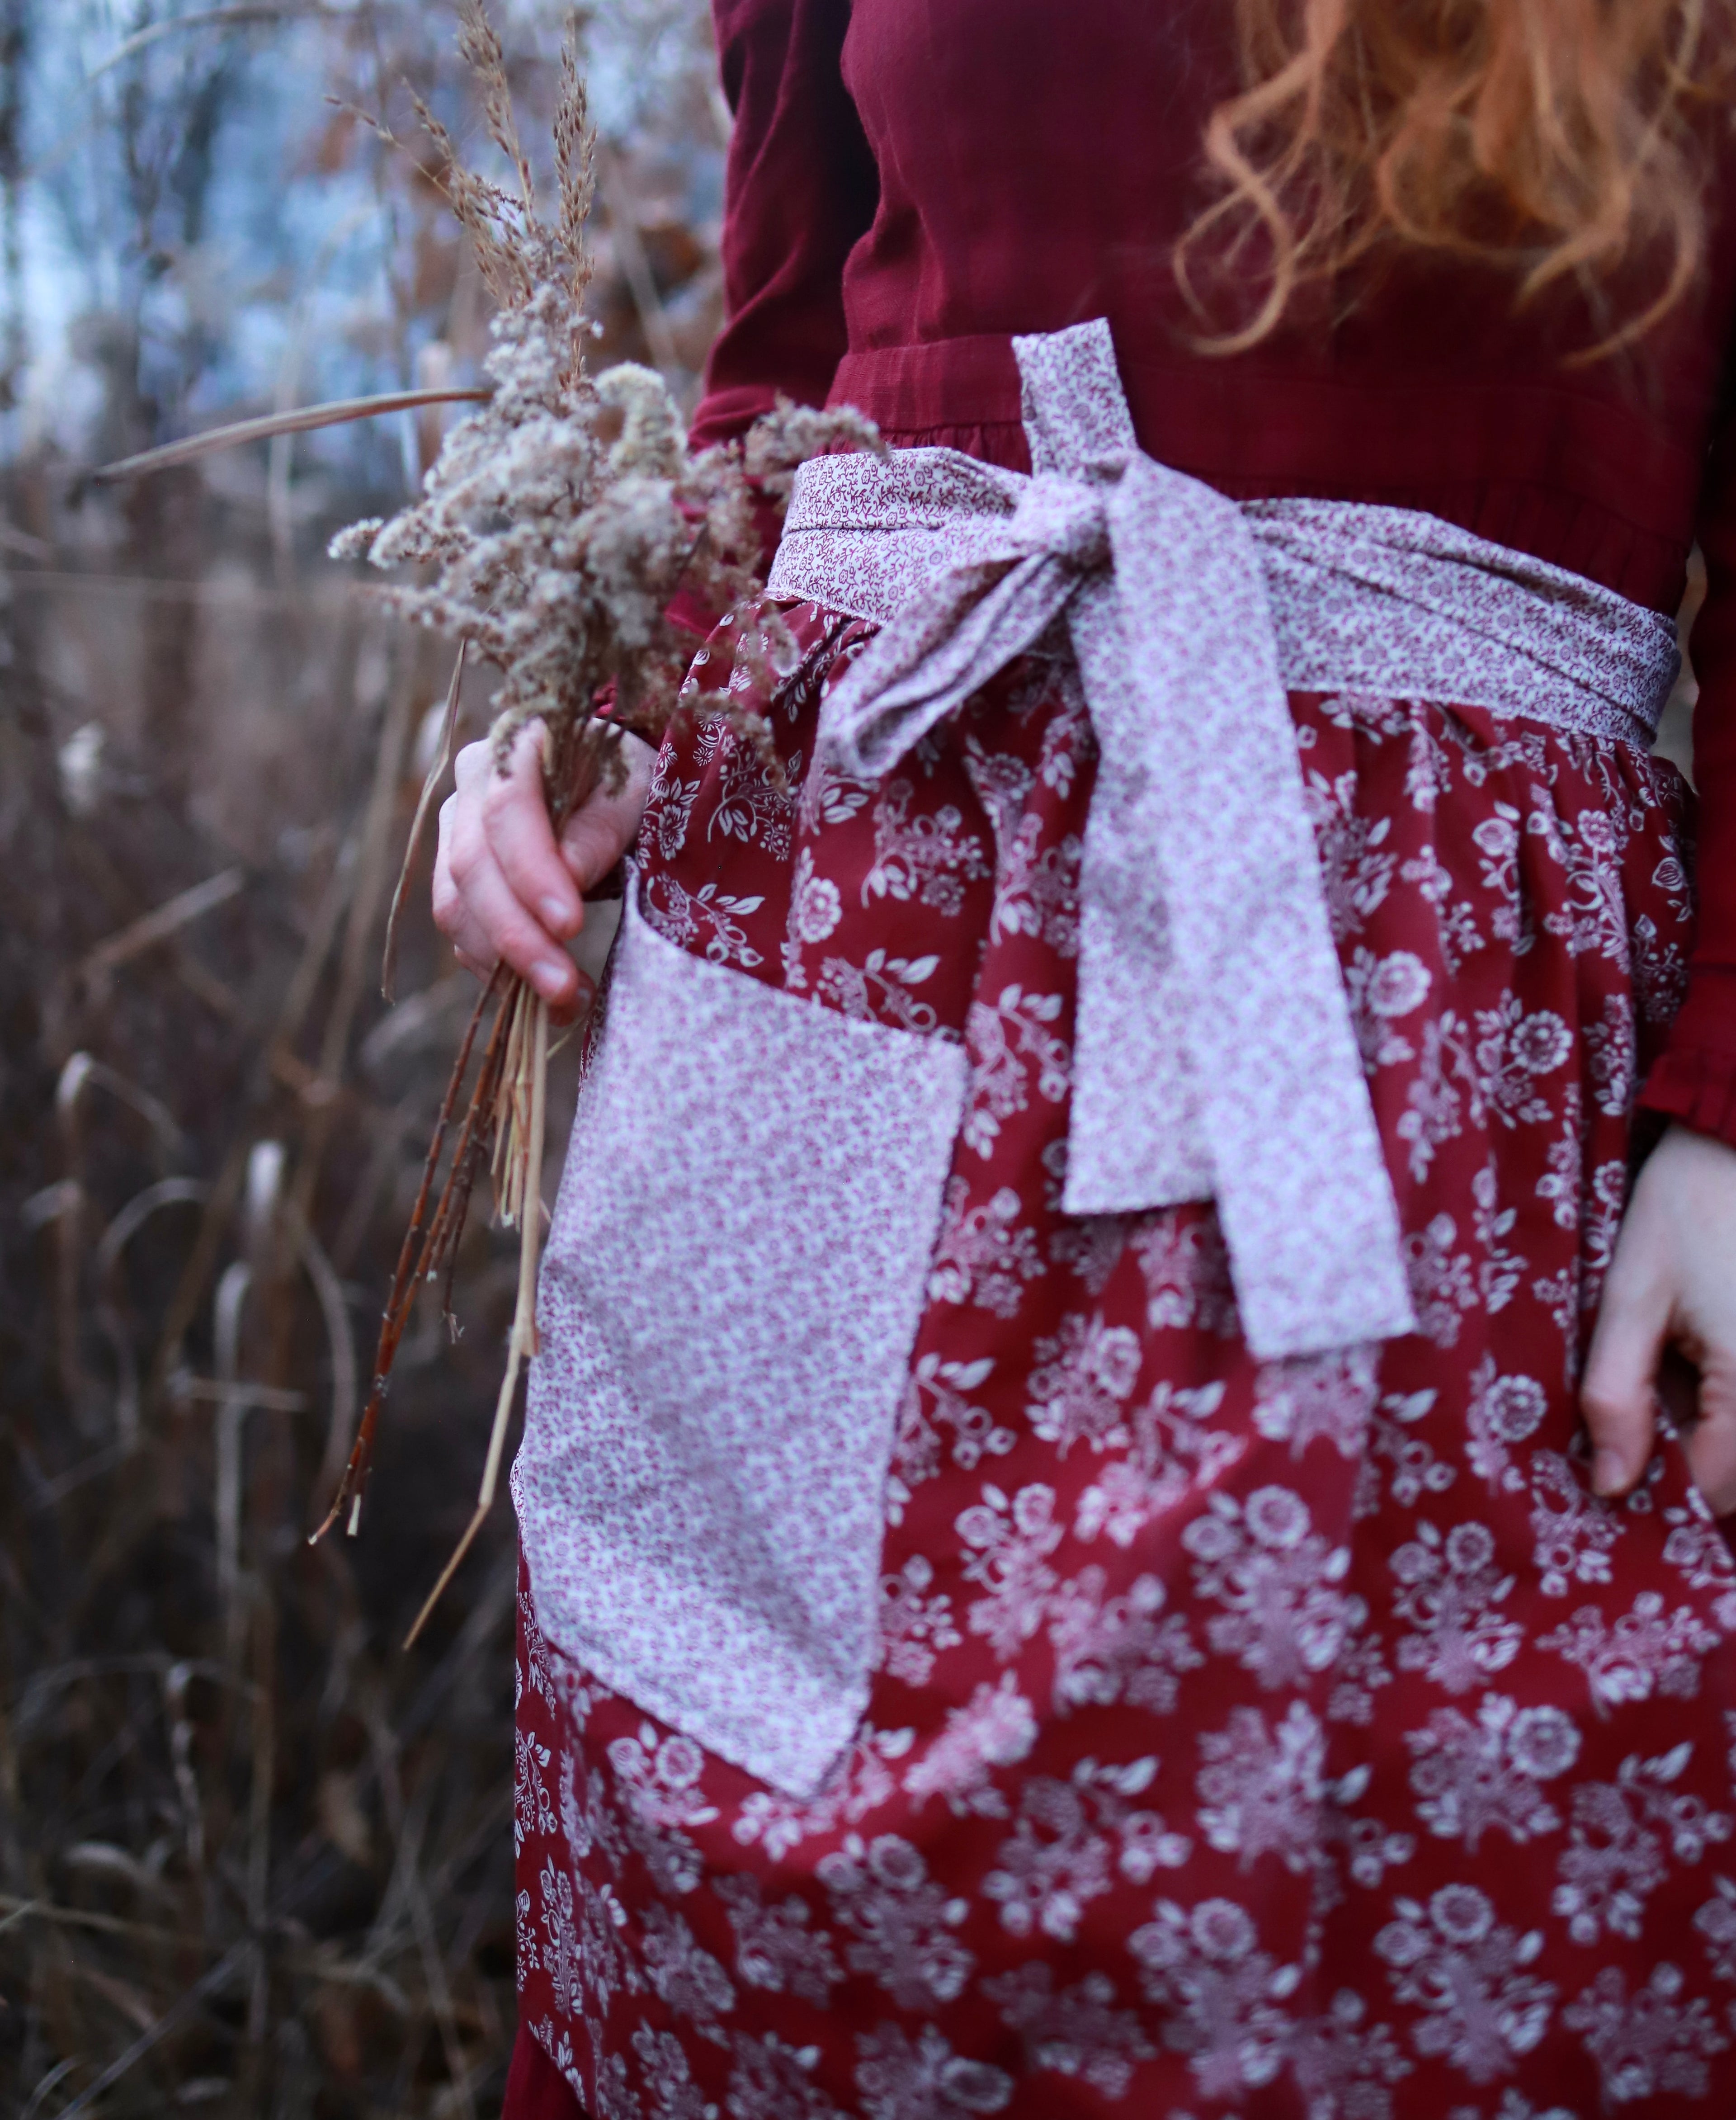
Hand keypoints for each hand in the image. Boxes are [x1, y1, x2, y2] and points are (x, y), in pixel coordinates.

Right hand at [433, 721, 654, 1024]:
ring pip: (456, 906)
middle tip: (564, 991)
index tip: (569, 927)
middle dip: (517, 937)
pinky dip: (497, 969)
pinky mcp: (456, 875)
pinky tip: (542, 998)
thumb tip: (568, 876)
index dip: (531, 872)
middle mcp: (471, 786)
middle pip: (473, 867)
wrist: (602, 776)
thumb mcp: (634, 792)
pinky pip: (461, 930)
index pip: (507, 811)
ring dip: (504, 965)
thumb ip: (601, 828)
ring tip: (565, 1003)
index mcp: (515, 748)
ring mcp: (455, 830)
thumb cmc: (625, 779)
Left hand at [1582, 1123, 1735, 1515]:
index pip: (1711, 1490)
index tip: (1607, 1466)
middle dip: (1682, 1455)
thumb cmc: (1687, 1208)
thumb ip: (1615, 1393)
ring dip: (1704, 1425)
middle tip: (1635, 1403)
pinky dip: (1723, 1398)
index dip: (1654, 1487)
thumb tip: (1609, 1484)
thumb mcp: (1632, 1296)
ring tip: (1671, 1362)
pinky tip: (1697, 1350)